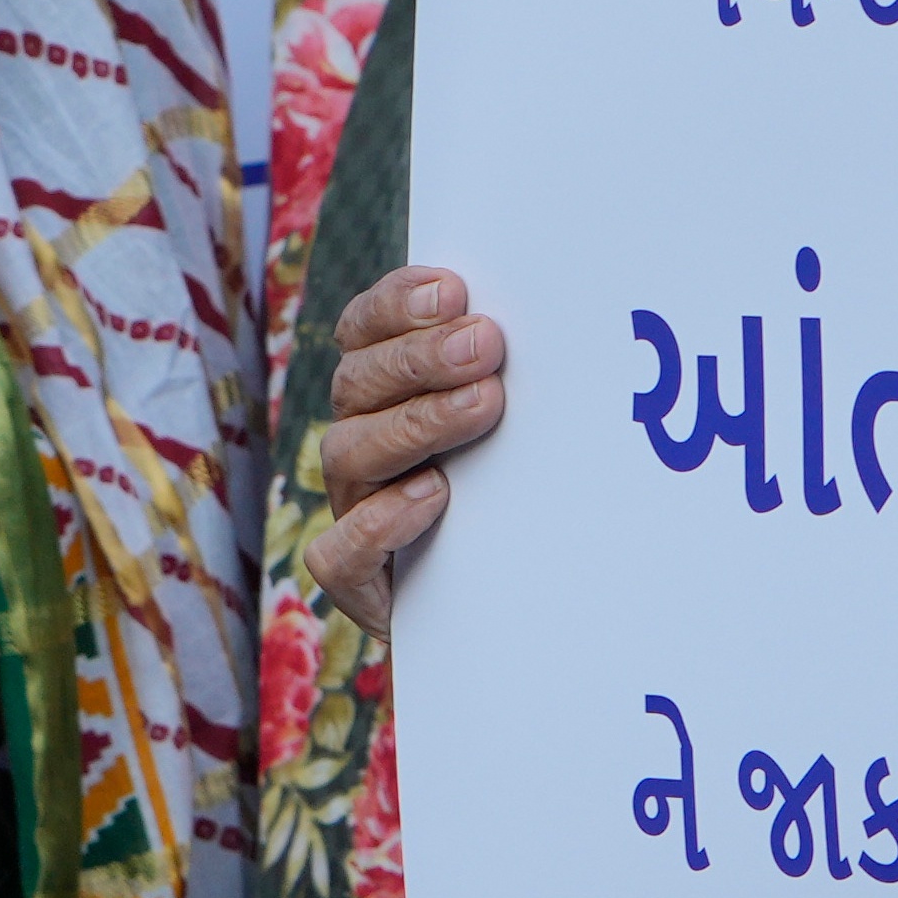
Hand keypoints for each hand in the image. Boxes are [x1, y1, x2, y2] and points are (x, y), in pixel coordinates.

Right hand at [299, 268, 511, 624]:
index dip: (395, 305)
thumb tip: (561, 309)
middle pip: (356, 383)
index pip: (362, 330)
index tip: (453, 290)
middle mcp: (361, 443)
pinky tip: (432, 495)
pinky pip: (336, 552)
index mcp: (384, 391)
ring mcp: (355, 509)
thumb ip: (510, 371)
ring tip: (484, 405)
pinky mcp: (359, 580)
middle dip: (420, 358)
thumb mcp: (520, 424)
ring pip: (347, 453)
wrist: (519, 608)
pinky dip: (377, 522)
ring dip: (415, 422)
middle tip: (486, 345)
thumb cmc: (524, 494)